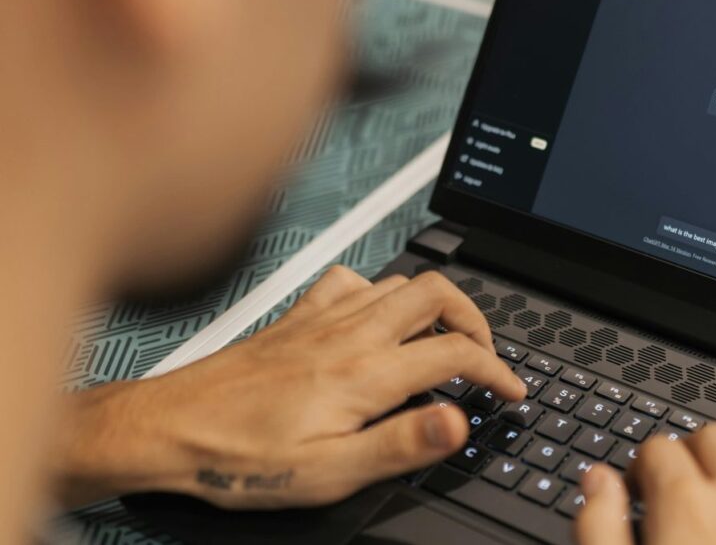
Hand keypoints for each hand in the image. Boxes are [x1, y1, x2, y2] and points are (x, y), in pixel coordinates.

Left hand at [54, 266, 525, 508]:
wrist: (167, 428)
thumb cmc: (239, 457)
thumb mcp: (328, 473)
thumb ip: (400, 445)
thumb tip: (457, 421)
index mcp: (366, 375)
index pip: (457, 353)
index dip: (498, 372)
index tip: (511, 392)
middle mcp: (350, 335)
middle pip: (438, 294)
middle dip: (477, 321)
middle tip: (485, 356)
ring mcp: (323, 319)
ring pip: (400, 283)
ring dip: (435, 305)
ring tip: (444, 339)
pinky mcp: (298, 316)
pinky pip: (352, 280)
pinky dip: (380, 291)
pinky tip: (376, 317)